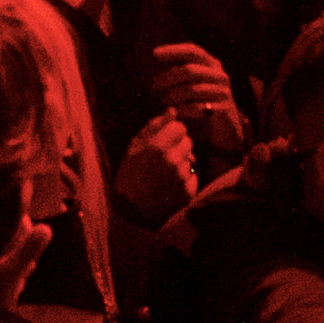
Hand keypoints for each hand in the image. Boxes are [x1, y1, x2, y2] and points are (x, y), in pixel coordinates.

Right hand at [118, 110, 201, 224]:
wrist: (132, 211)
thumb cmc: (130, 175)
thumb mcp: (134, 147)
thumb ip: (154, 126)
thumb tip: (172, 111)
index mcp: (156, 147)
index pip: (180, 127)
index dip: (172, 132)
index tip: (164, 140)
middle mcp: (172, 161)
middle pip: (188, 141)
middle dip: (178, 146)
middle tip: (164, 158)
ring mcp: (181, 177)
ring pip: (191, 159)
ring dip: (182, 163)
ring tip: (166, 173)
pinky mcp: (188, 192)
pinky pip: (194, 175)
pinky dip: (186, 178)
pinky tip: (171, 184)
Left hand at [148, 42, 243, 155]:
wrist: (225, 129)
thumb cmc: (202, 103)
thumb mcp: (191, 84)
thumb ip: (179, 72)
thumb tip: (157, 59)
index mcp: (212, 64)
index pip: (192, 50)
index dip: (173, 50)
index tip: (154, 54)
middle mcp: (219, 75)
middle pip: (190, 70)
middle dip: (168, 77)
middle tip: (153, 86)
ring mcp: (223, 91)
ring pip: (193, 89)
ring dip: (174, 95)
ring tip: (163, 101)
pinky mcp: (223, 109)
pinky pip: (198, 107)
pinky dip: (183, 109)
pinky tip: (174, 112)